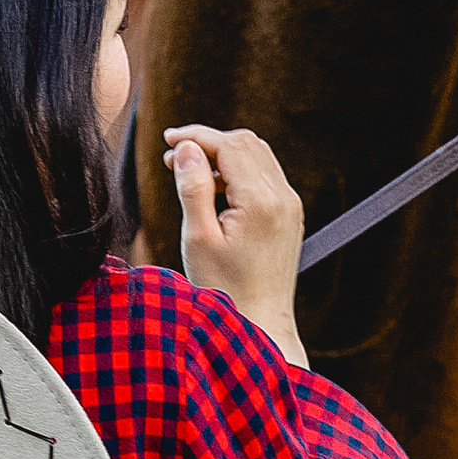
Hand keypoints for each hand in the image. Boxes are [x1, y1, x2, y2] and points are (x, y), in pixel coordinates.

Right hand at [164, 124, 308, 367]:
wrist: (260, 323)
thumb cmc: (224, 289)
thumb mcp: (199, 239)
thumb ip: (193, 188)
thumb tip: (186, 148)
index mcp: (260, 202)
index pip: (229, 145)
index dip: (195, 135)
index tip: (167, 139)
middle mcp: (283, 198)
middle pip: (246, 143)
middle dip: (209, 142)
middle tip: (173, 157)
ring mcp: (291, 205)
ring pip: (257, 155)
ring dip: (223, 155)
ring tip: (191, 174)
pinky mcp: (290, 215)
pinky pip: (265, 175)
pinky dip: (238, 172)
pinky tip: (215, 190)